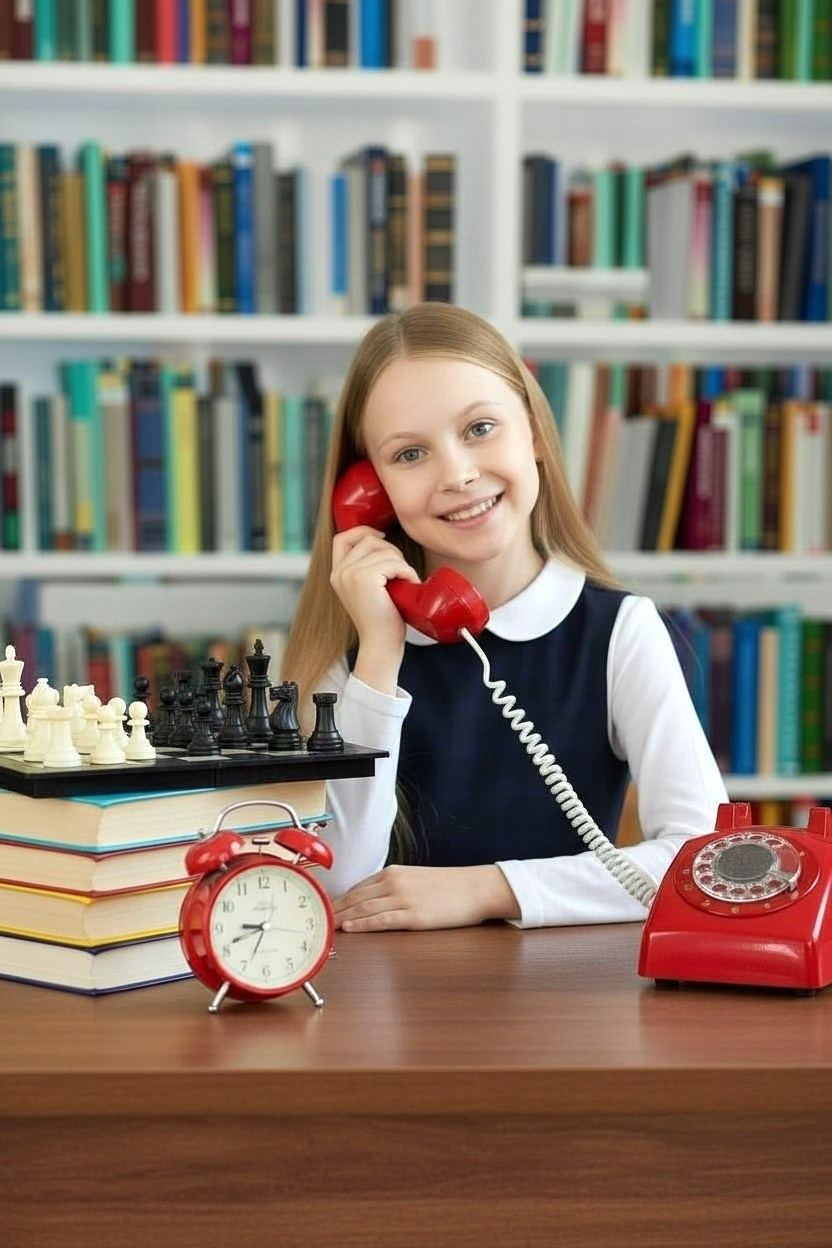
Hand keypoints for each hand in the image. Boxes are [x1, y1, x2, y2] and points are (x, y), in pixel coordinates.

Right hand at [330, 526, 420, 693]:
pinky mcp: (364, 578)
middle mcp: (339, 572)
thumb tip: (382, 538)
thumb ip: (367, 567)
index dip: (363, 531)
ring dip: (401, 562)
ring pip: (384, 549)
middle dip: (391, 551)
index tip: (382, 536)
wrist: (381, 644)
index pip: (342, 537)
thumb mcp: (368, 588)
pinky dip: (407, 571)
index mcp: (337, 574)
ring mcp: (349, 574)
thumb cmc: (382, 618)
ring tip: (405, 581)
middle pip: (369, 540)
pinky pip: (393, 562)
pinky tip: (410, 584)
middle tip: (401, 572)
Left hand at [333, 864, 520, 932]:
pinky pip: (381, 920)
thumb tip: (373, 900)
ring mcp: (403, 899)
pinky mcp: (413, 915)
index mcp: (393, 872)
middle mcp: (394, 882)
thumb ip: (394, 887)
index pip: (357, 888)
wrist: (475, 888)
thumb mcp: (416, 879)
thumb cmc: (449, 887)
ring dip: (342, 919)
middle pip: (354, 898)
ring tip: (325, 928)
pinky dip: (362, 925)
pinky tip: (350, 930)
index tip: (324, 910)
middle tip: (315, 921)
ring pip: (363, 909)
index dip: (338, 901)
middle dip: (334, 911)